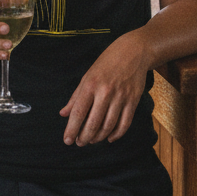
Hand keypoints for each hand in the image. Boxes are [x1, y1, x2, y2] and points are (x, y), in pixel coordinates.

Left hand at [60, 32, 149, 146]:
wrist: (133, 52)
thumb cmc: (107, 63)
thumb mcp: (88, 75)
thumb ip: (75, 96)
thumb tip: (63, 114)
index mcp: (91, 84)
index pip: (78, 112)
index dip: (72, 129)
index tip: (67, 140)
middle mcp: (105, 92)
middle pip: (93, 123)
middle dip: (84, 137)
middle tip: (80, 143)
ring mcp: (121, 97)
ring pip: (108, 126)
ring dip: (98, 137)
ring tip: (92, 141)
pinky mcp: (133, 100)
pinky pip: (125, 123)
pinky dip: (116, 134)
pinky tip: (109, 138)